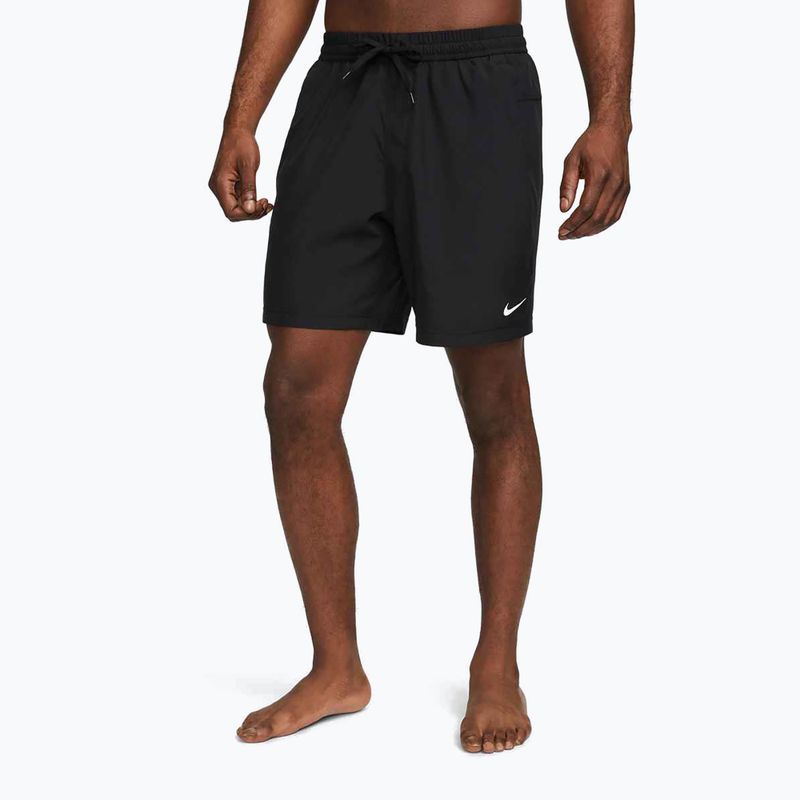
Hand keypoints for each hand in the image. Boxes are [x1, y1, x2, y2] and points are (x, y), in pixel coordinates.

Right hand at [209, 129, 272, 220]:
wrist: (237, 132)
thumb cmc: (242, 144)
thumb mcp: (248, 166)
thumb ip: (249, 189)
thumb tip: (250, 209)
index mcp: (220, 184)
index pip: (231, 211)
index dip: (247, 214)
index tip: (262, 205)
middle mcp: (218, 188)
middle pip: (233, 212)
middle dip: (251, 213)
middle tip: (266, 205)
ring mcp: (223, 187)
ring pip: (237, 208)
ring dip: (252, 209)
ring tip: (266, 203)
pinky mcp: (229, 186)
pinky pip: (239, 200)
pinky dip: (251, 203)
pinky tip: (262, 200)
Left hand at [559, 123, 630, 238]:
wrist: (613, 131)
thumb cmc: (590, 144)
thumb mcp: (571, 160)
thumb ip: (566, 185)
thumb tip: (563, 209)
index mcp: (600, 175)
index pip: (586, 208)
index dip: (573, 223)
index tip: (561, 230)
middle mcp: (615, 183)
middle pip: (597, 217)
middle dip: (579, 231)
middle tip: (564, 235)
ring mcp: (623, 188)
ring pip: (608, 219)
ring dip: (590, 231)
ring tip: (574, 234)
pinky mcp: (626, 190)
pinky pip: (615, 214)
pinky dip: (602, 225)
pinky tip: (589, 227)